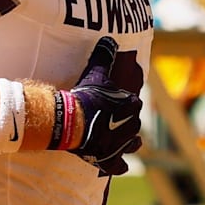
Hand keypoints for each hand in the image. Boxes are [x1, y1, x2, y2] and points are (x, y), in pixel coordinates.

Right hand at [69, 37, 142, 174]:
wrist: (70, 121)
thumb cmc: (85, 96)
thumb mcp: (95, 72)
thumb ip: (104, 56)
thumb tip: (109, 39)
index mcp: (132, 105)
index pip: (134, 102)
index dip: (124, 102)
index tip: (113, 101)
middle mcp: (132, 126)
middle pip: (133, 123)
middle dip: (125, 121)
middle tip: (109, 118)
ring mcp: (122, 145)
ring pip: (132, 143)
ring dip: (126, 140)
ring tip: (116, 137)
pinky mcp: (111, 160)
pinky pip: (118, 165)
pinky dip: (116, 164)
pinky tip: (114, 163)